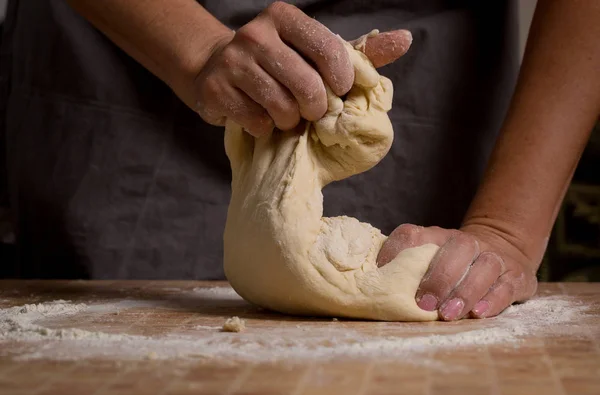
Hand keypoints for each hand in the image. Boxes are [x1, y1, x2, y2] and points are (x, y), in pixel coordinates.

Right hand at [193, 2, 411, 136]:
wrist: (216, 69)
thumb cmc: (278, 63)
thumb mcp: (316, 52)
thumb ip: (359, 52)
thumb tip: (406, 39)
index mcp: (284, 17)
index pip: (329, 50)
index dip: (340, 80)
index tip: (337, 90)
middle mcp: (256, 33)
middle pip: (307, 86)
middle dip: (314, 108)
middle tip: (308, 108)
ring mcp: (232, 61)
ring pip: (282, 108)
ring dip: (289, 121)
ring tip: (283, 112)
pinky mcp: (215, 90)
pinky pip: (257, 122)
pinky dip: (265, 128)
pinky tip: (259, 116)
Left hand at [376, 223, 539, 320]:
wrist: (504, 249)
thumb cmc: (454, 263)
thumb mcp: (430, 258)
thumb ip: (405, 267)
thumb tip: (372, 283)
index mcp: (438, 236)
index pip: (413, 234)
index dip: (395, 249)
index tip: (381, 271)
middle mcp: (468, 242)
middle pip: (457, 249)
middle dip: (439, 277)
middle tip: (424, 304)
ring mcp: (495, 258)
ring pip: (484, 268)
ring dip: (465, 291)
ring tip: (448, 314)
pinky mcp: (517, 276)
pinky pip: (507, 286)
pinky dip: (493, 300)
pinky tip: (478, 313)